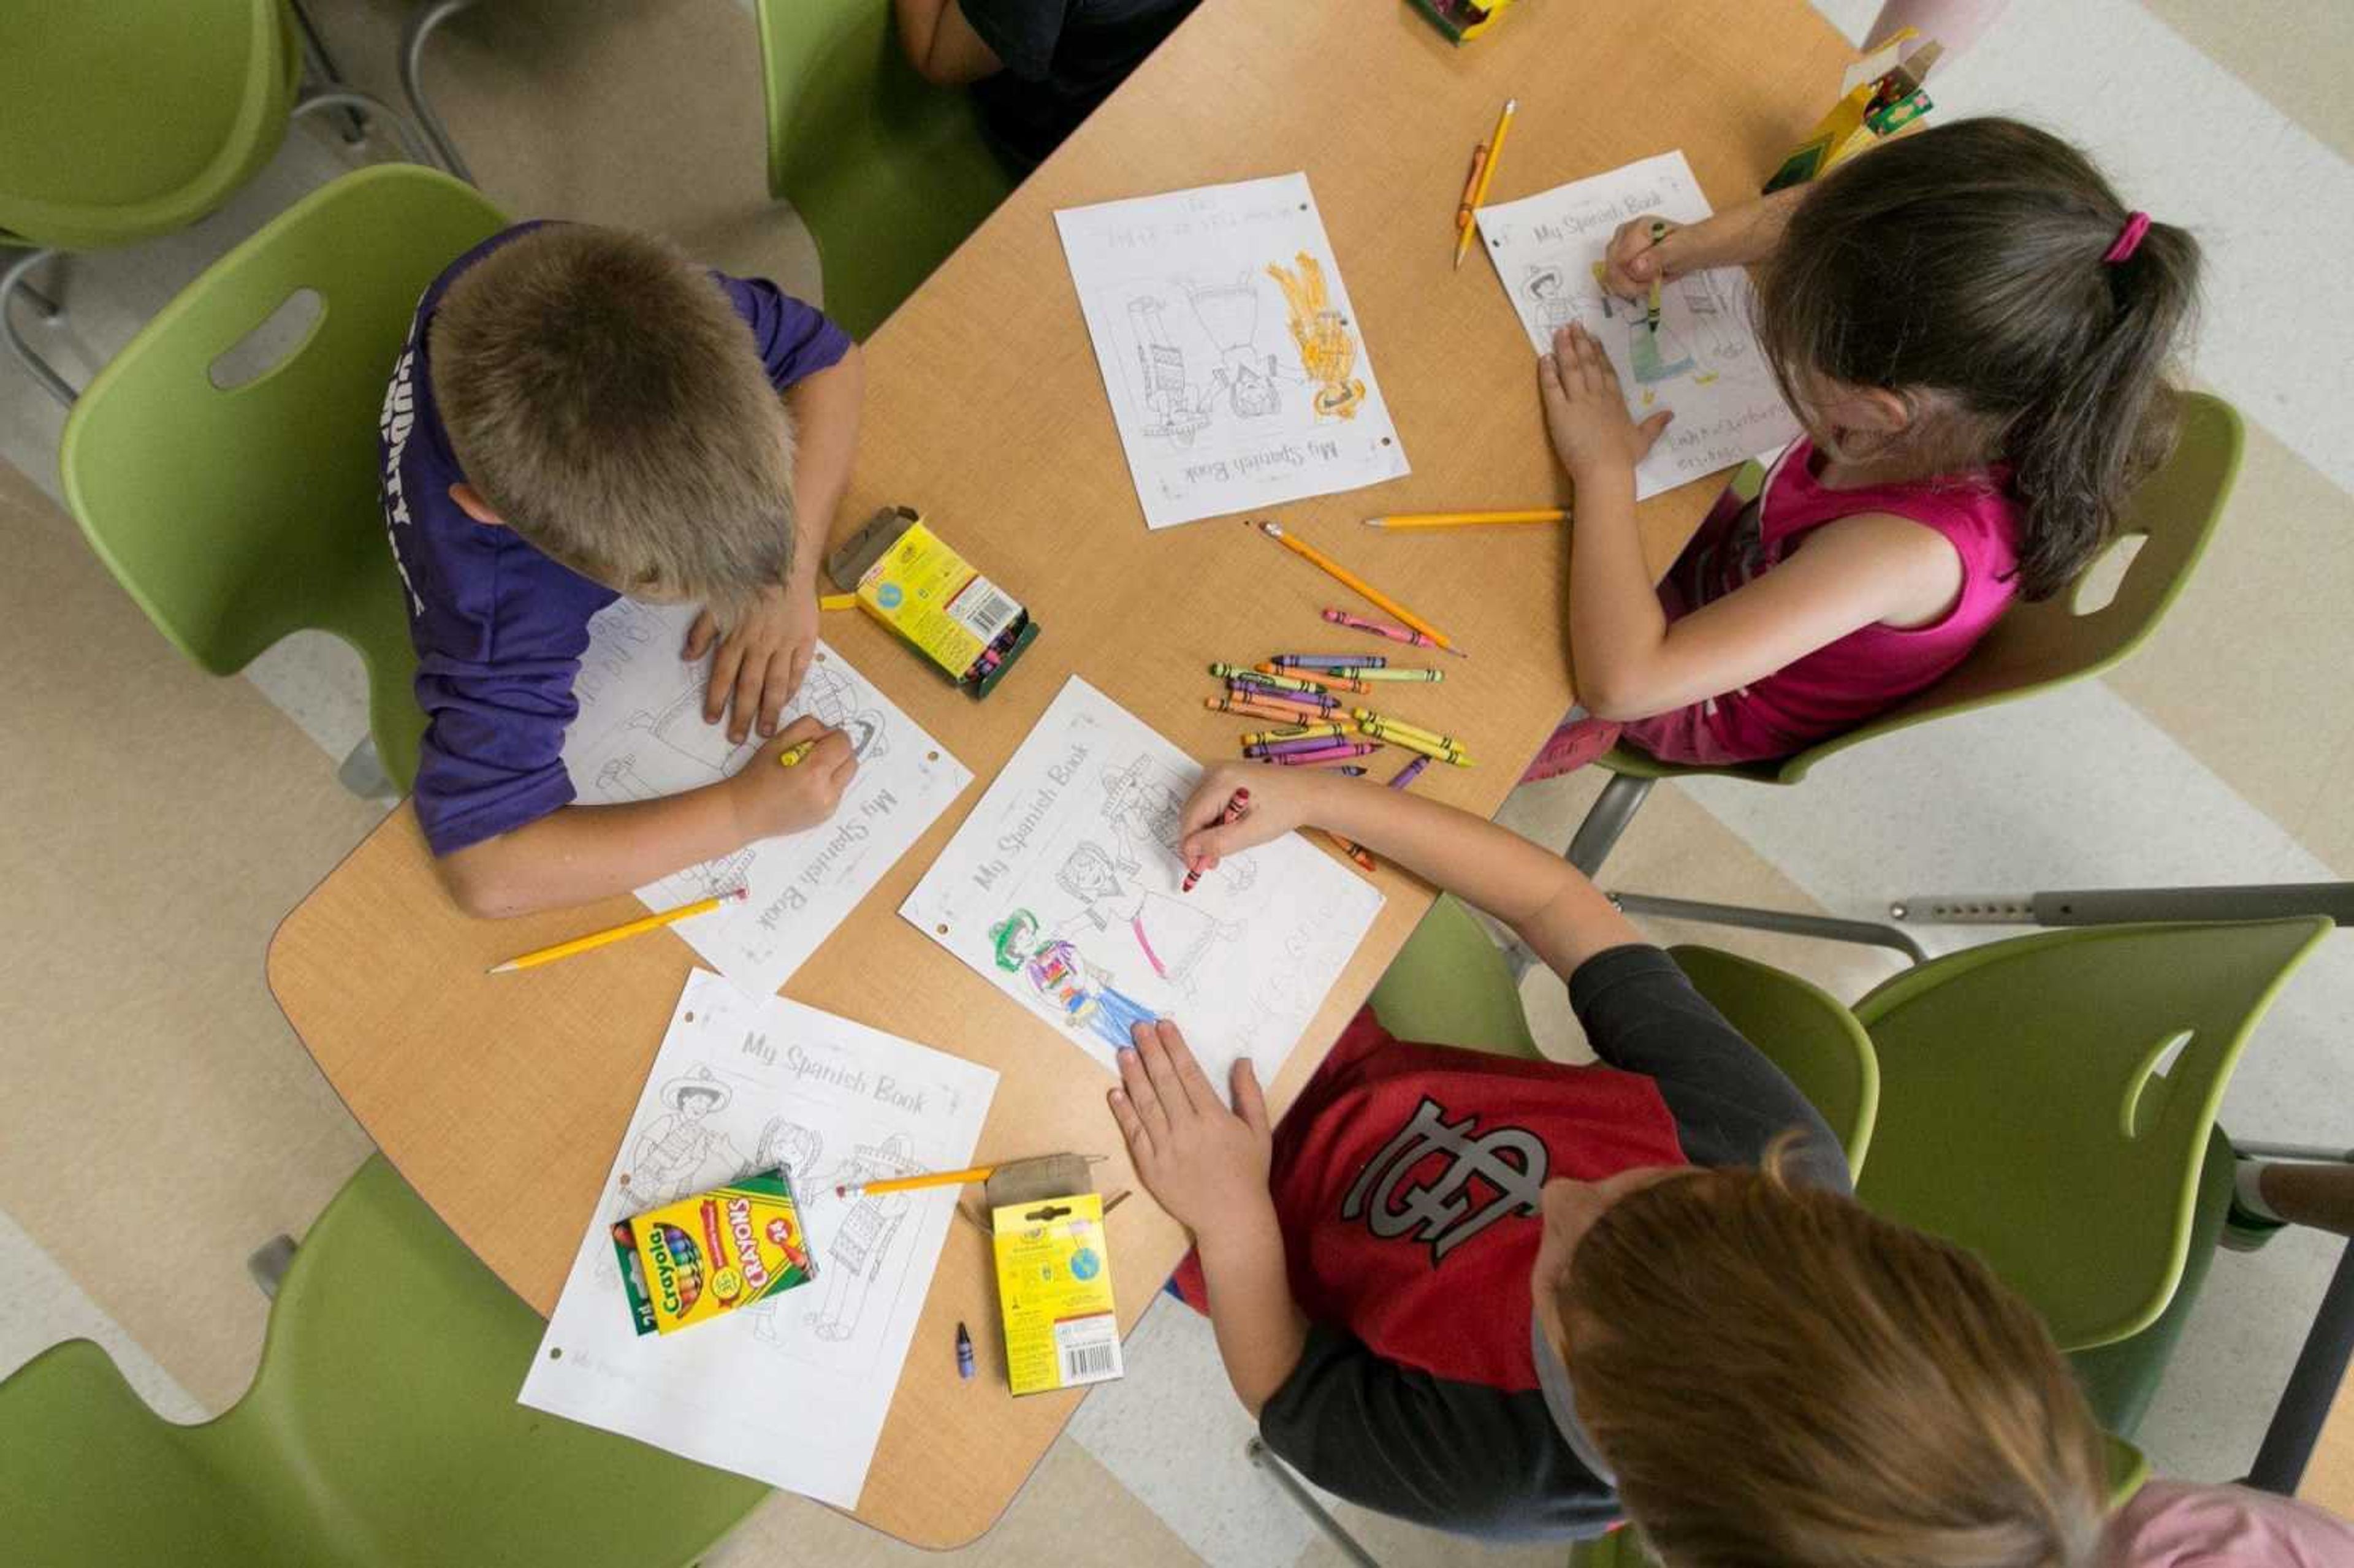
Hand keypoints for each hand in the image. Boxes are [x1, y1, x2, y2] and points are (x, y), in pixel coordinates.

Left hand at [687, 580, 818, 744]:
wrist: (785, 561)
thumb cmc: (748, 580)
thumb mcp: (716, 601)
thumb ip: (701, 631)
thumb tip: (686, 657)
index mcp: (736, 637)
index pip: (723, 676)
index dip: (717, 699)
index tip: (712, 720)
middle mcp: (759, 645)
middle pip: (749, 687)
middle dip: (742, 715)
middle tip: (737, 738)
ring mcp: (784, 644)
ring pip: (775, 684)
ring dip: (770, 710)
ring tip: (766, 731)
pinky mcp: (805, 640)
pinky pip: (799, 669)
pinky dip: (793, 687)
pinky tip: (788, 702)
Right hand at [725, 716, 857, 841]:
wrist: (745, 811)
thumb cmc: (758, 775)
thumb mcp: (778, 741)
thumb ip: (807, 728)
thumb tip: (829, 731)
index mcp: (814, 771)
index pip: (843, 743)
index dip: (833, 736)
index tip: (819, 739)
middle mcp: (826, 792)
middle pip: (851, 760)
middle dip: (838, 751)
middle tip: (816, 752)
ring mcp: (828, 807)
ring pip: (847, 777)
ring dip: (835, 768)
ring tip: (811, 769)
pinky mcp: (826, 816)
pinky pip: (838, 792)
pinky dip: (828, 784)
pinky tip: (807, 785)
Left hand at [1107, 1019, 1272, 1233]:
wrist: (1231, 1219)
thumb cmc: (1248, 1173)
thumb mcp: (1259, 1131)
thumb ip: (1249, 1094)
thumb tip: (1241, 1059)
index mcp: (1214, 1118)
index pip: (1189, 1073)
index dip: (1174, 1047)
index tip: (1163, 1025)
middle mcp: (1187, 1129)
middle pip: (1164, 1082)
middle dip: (1150, 1051)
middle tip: (1137, 1027)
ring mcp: (1166, 1148)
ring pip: (1145, 1104)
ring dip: (1132, 1075)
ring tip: (1123, 1051)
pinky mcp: (1150, 1167)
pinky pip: (1134, 1134)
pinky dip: (1124, 1112)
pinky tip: (1115, 1091)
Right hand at [1176, 763, 1311, 876]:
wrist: (1307, 792)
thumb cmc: (1284, 809)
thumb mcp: (1250, 833)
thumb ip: (1217, 842)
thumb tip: (1189, 849)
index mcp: (1220, 781)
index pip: (1190, 817)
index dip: (1190, 845)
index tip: (1198, 866)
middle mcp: (1215, 770)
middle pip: (1190, 812)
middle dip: (1198, 839)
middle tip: (1213, 860)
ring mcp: (1219, 770)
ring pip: (1197, 808)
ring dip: (1205, 830)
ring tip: (1225, 845)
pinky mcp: (1225, 775)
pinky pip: (1207, 801)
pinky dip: (1213, 818)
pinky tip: (1229, 828)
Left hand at [1539, 322, 1671, 482]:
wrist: (1605, 469)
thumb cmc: (1623, 458)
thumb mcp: (1643, 440)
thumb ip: (1655, 425)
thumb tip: (1671, 414)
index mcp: (1615, 401)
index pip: (1606, 371)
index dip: (1599, 353)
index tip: (1594, 338)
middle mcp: (1597, 396)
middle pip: (1588, 363)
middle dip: (1581, 342)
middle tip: (1573, 324)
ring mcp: (1578, 401)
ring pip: (1571, 368)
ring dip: (1565, 348)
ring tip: (1559, 331)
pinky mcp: (1560, 411)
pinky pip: (1552, 386)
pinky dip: (1548, 371)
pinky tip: (1544, 357)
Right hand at [1599, 214, 1691, 298]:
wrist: (1692, 247)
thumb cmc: (1687, 246)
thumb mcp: (1678, 251)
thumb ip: (1657, 257)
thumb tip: (1636, 267)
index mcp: (1637, 228)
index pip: (1620, 259)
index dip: (1632, 277)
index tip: (1651, 283)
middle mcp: (1624, 234)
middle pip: (1612, 267)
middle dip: (1630, 283)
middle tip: (1651, 285)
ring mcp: (1620, 245)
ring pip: (1610, 275)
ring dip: (1629, 286)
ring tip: (1649, 283)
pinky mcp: (1620, 256)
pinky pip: (1613, 277)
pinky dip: (1627, 286)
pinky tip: (1641, 283)